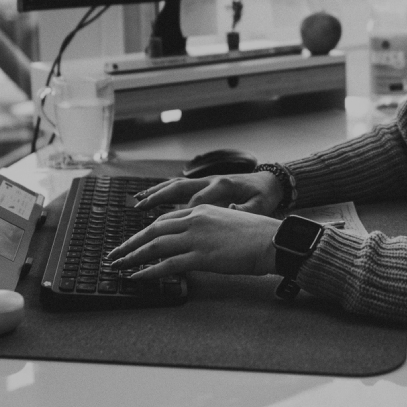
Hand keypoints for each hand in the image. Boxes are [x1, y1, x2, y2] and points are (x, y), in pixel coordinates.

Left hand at [107, 204, 279, 279]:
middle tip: (115, 254)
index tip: (132, 241)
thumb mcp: (227, 222)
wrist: (272, 240)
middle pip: (153, 231)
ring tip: (119, 266)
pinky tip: (138, 277)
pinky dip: (149, 271)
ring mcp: (197, 238)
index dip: (145, 232)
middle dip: (130, 243)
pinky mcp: (201, 256)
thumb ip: (207, 228)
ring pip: (155, 246)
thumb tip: (194, 241)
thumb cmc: (256, 235)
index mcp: (200, 210)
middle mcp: (194, 220)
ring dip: (133, 257)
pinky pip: (168, 264)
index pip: (164, 221)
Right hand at [132, 171, 283, 214]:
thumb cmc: (263, 197)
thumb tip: (231, 211)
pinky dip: (163, 192)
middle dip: (158, 197)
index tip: (172, 225)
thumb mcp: (259, 205)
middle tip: (140, 207)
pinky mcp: (202, 185)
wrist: (268, 182)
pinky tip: (150, 199)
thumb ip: (245, 210)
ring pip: (175, 186)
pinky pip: (178, 188)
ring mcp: (204, 182)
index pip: (198, 199)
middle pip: (179, 188)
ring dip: (156, 193)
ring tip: (137, 201)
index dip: (184, 212)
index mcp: (223, 186)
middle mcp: (209, 181)